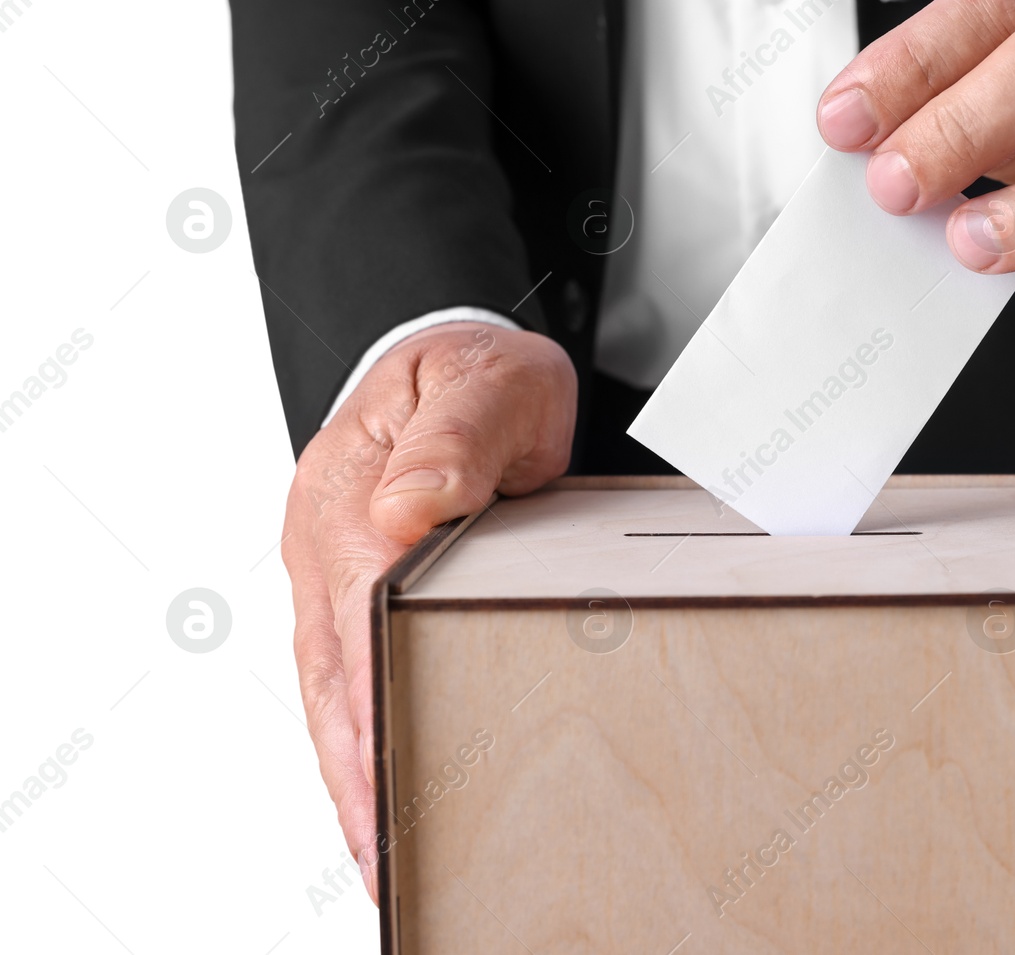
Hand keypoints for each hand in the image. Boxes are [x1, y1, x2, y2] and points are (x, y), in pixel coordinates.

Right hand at [279, 322, 575, 901]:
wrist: (453, 354)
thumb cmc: (476, 371)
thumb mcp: (485, 383)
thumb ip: (454, 440)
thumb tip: (408, 510)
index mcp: (353, 495)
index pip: (359, 615)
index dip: (377, 701)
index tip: (394, 781)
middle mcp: (329, 540)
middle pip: (334, 673)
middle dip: (356, 771)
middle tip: (388, 861)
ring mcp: (331, 568)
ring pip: (331, 687)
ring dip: (350, 771)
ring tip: (380, 857)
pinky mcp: (350, 587)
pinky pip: (344, 672)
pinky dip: (355, 735)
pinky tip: (375, 788)